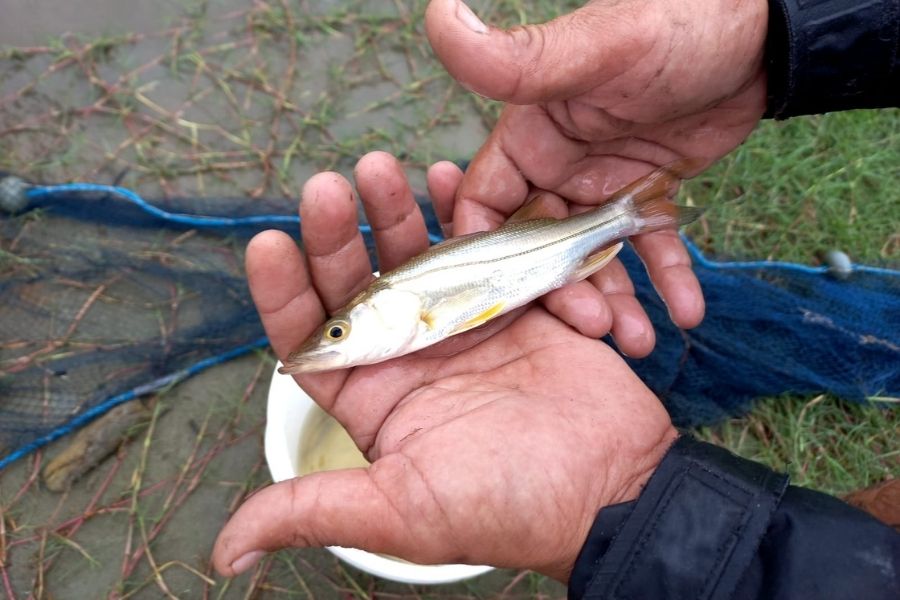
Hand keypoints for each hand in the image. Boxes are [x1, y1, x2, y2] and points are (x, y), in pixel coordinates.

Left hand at [212, 152, 676, 580]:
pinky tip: (444, 178)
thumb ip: (314, 511)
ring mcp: (460, 324)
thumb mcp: (403, 513)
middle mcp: (409, 357)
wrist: (613, 488)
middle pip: (359, 283)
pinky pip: (481, 247)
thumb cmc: (507, 507)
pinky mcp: (512, 303)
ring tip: (380, 168)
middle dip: (339, 235)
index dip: (284, 292)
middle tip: (327, 187)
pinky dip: (464, 213)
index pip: (312, 338)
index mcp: (374, 400)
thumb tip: (225, 553)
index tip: (268, 243)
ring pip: (415, 256)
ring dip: (396, 211)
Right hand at [424, 0, 768, 356]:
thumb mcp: (593, 50)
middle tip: (594, 327)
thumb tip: (438, 17)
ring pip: (595, 258)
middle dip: (562, 292)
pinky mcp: (648, 196)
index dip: (486, 255)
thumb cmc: (672, 24)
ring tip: (638, 341)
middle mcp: (558, 167)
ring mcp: (604, 185)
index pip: (484, 205)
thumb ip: (516, 59)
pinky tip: (684, 313)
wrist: (761, 33)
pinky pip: (650, 248)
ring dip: (615, 301)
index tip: (500, 302)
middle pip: (541, 247)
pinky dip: (666, 281)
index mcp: (529, 138)